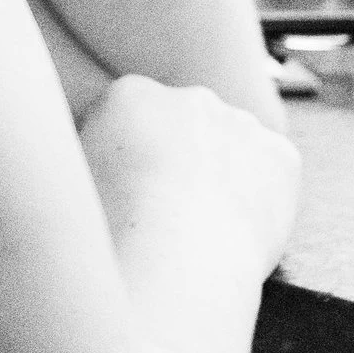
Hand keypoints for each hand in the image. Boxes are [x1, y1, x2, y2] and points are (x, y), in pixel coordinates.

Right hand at [80, 71, 302, 280]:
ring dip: (220, 173)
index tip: (126, 195)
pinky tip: (238, 228)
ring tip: (202, 229)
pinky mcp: (280, 155)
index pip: (128, 118)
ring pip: (230, 145)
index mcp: (129, 95)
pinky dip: (262, 195)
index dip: (126, 160)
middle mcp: (188, 96)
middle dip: (176, 159)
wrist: (174, 257)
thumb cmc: (111, 232)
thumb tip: (96, 173)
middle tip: (166, 213)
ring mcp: (240, 123)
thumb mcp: (72, 186)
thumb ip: (88, 163)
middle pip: (182, 126)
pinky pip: (272, 170)